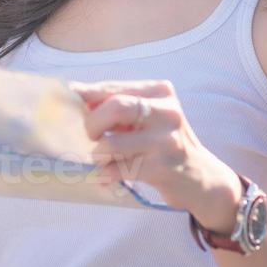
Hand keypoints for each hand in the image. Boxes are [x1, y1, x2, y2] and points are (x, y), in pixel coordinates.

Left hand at [69, 78, 243, 233]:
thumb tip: (72, 94)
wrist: (201, 178)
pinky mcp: (162, 168)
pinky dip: (106, 174)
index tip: (65, 103)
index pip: (113, 88)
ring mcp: (166, 141)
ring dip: (98, 155)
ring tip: (102, 160)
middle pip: (115, 107)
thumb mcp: (147, 116)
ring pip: (111, 144)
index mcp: (160, 92)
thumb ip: (116, 104)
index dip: (84, 96)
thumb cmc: (163, 142)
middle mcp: (167, 112)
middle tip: (90, 136)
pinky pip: (119, 170)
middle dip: (92, 124)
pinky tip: (107, 176)